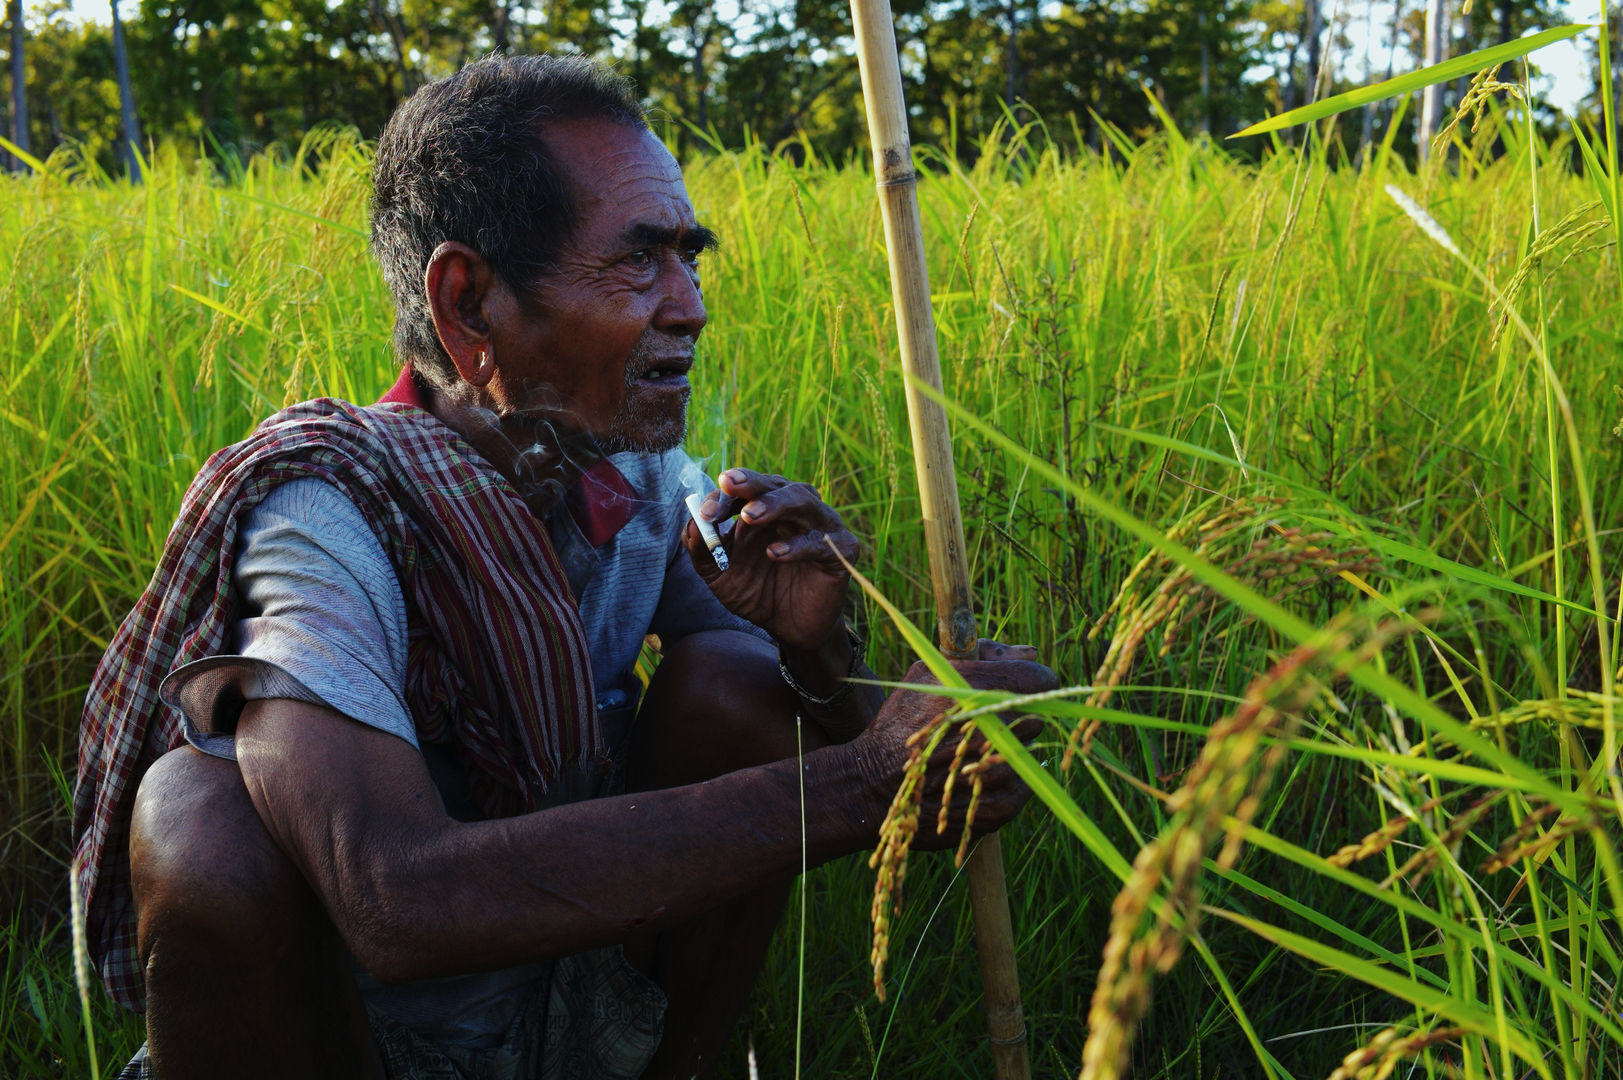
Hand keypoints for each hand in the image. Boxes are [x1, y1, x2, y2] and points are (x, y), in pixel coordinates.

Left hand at [682, 468, 857, 651]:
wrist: (789, 629)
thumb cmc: (756, 593)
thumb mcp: (719, 575)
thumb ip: (702, 550)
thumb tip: (691, 523)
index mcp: (766, 509)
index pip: (747, 489)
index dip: (726, 495)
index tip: (706, 512)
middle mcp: (796, 510)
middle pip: (777, 484)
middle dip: (752, 484)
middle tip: (730, 485)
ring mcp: (821, 527)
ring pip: (804, 501)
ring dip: (775, 504)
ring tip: (750, 515)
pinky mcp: (841, 551)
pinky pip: (822, 541)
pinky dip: (799, 544)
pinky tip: (775, 553)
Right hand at [851, 641, 1057, 846]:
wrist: (874, 784)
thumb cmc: (901, 723)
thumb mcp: (927, 675)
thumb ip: (981, 656)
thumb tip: (1029, 651)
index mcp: (976, 692)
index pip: (1039, 678)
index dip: (1030, 680)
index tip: (1019, 686)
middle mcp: (994, 730)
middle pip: (1037, 714)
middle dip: (1016, 714)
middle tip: (986, 722)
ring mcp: (1002, 770)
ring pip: (1029, 748)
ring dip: (1009, 747)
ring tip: (972, 752)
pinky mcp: (1004, 803)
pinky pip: (1024, 782)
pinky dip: (1004, 779)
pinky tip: (972, 775)